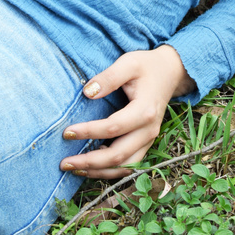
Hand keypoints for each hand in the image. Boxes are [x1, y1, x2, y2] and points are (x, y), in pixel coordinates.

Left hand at [60, 45, 194, 179]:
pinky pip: (129, 164)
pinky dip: (111, 170)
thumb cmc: (146, 66)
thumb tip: (87, 93)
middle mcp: (149, 130)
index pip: (113, 128)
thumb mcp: (128, 63)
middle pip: (119, 156)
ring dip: (100, 171)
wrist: (170, 71)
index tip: (66, 132)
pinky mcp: (146, 142)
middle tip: (64, 163)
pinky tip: (92, 167)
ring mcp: (149, 139)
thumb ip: (109, 77)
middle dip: (90, 162)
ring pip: (125, 166)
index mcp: (145, 111)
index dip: (88, 132)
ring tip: (75, 170)